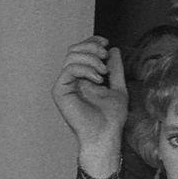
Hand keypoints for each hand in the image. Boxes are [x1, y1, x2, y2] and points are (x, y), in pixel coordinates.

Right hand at [52, 36, 127, 165]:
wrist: (106, 136)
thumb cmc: (112, 118)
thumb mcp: (117, 88)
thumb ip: (115, 70)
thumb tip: (114, 50)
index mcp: (82, 78)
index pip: (81, 52)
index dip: (91, 42)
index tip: (106, 42)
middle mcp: (71, 80)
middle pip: (73, 50)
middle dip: (91, 48)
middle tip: (104, 56)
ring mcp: (64, 85)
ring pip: (71, 57)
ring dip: (90, 58)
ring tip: (103, 71)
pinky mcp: (60, 91)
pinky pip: (69, 69)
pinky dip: (85, 69)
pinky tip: (98, 79)